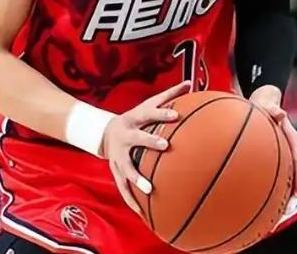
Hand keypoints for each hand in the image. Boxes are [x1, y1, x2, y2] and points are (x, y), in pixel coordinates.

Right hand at [101, 81, 190, 213]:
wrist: (106, 133)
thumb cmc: (136, 118)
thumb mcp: (148, 104)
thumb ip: (169, 95)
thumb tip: (190, 82)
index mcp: (135, 119)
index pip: (150, 113)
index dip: (162, 113)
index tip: (176, 114)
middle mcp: (126, 136)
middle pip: (138, 138)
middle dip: (150, 141)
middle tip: (165, 146)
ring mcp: (119, 156)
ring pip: (127, 168)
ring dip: (137, 178)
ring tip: (149, 189)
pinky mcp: (116, 171)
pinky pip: (123, 188)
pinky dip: (132, 200)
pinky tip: (143, 213)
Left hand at [249, 85, 296, 213]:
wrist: (263, 104)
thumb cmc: (263, 106)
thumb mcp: (267, 105)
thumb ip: (273, 110)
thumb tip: (280, 112)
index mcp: (291, 141)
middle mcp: (288, 152)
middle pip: (294, 177)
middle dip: (292, 196)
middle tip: (287, 212)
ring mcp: (281, 158)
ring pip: (284, 181)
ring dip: (280, 198)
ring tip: (274, 218)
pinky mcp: (272, 162)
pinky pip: (272, 178)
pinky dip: (267, 191)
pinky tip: (256, 205)